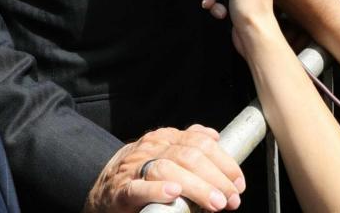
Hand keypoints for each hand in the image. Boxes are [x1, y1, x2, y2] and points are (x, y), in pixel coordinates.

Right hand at [83, 125, 244, 212]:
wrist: (100, 188)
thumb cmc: (139, 172)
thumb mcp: (164, 152)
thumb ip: (188, 143)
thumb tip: (215, 137)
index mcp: (165, 138)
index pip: (200, 142)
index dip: (224, 162)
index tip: (239, 183)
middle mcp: (150, 148)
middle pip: (189, 155)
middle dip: (216, 178)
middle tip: (231, 199)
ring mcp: (134, 168)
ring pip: (168, 169)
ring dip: (196, 187)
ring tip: (214, 203)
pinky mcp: (120, 191)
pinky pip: (137, 188)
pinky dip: (156, 190)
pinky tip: (173, 194)